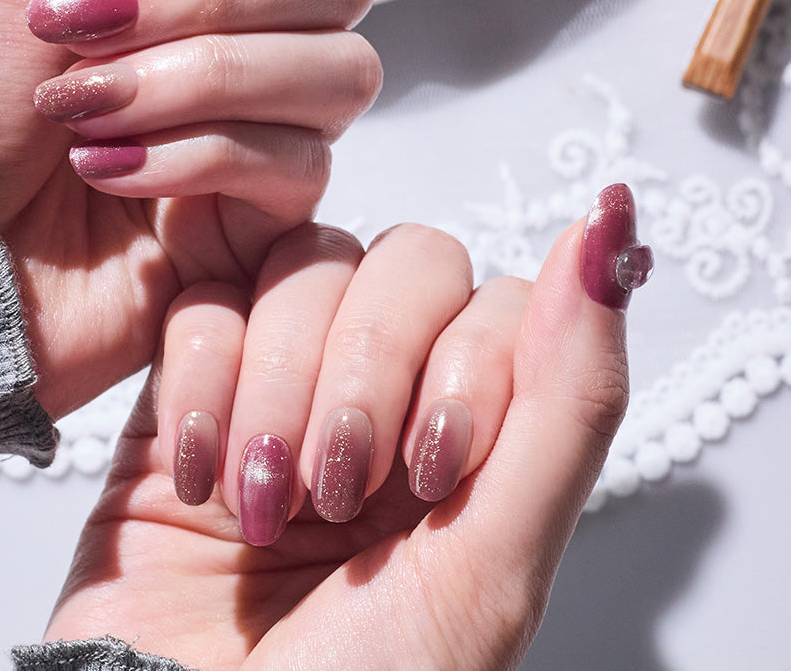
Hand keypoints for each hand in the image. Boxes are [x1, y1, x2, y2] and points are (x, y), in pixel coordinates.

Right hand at [39, 185, 650, 670]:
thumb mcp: (490, 566)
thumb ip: (566, 404)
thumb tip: (608, 241)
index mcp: (474, 433)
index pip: (500, 300)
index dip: (468, 363)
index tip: (434, 470)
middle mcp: (390, 391)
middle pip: (406, 264)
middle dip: (366, 369)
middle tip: (338, 486)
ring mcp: (290, 376)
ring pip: (306, 266)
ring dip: (281, 384)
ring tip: (265, 500)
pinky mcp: (197, 382)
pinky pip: (204, 305)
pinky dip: (202, 384)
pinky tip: (204, 474)